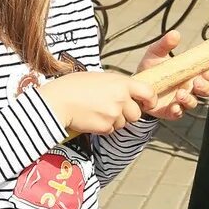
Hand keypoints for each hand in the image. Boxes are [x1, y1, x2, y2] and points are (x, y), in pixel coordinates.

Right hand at [38, 70, 156, 134]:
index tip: (148, 103)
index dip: (151, 100)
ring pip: (123, 124)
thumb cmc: (74, 85)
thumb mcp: (100, 77)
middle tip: (113, 109)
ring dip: (114, 121)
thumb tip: (126, 91)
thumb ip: (117, 84)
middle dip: (128, 114)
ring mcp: (114, 114)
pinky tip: (91, 118)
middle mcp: (121, 99)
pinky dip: (103, 127)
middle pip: (136, 114)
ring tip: (97, 111)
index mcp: (122, 83)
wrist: (58, 101)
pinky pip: (110, 130)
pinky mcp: (105, 127)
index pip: (148, 92)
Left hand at [135, 32, 208, 121]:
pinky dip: (178, 110)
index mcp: (192, 72)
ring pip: (194, 102)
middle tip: (196, 83)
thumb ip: (165, 44)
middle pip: (207, 90)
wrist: (135, 87)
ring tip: (180, 94)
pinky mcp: (171, 111)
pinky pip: (179, 113)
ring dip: (190, 99)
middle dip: (206, 87)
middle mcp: (190, 87)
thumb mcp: (156, 54)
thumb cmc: (151, 69)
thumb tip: (175, 34)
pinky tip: (173, 106)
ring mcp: (182, 100)